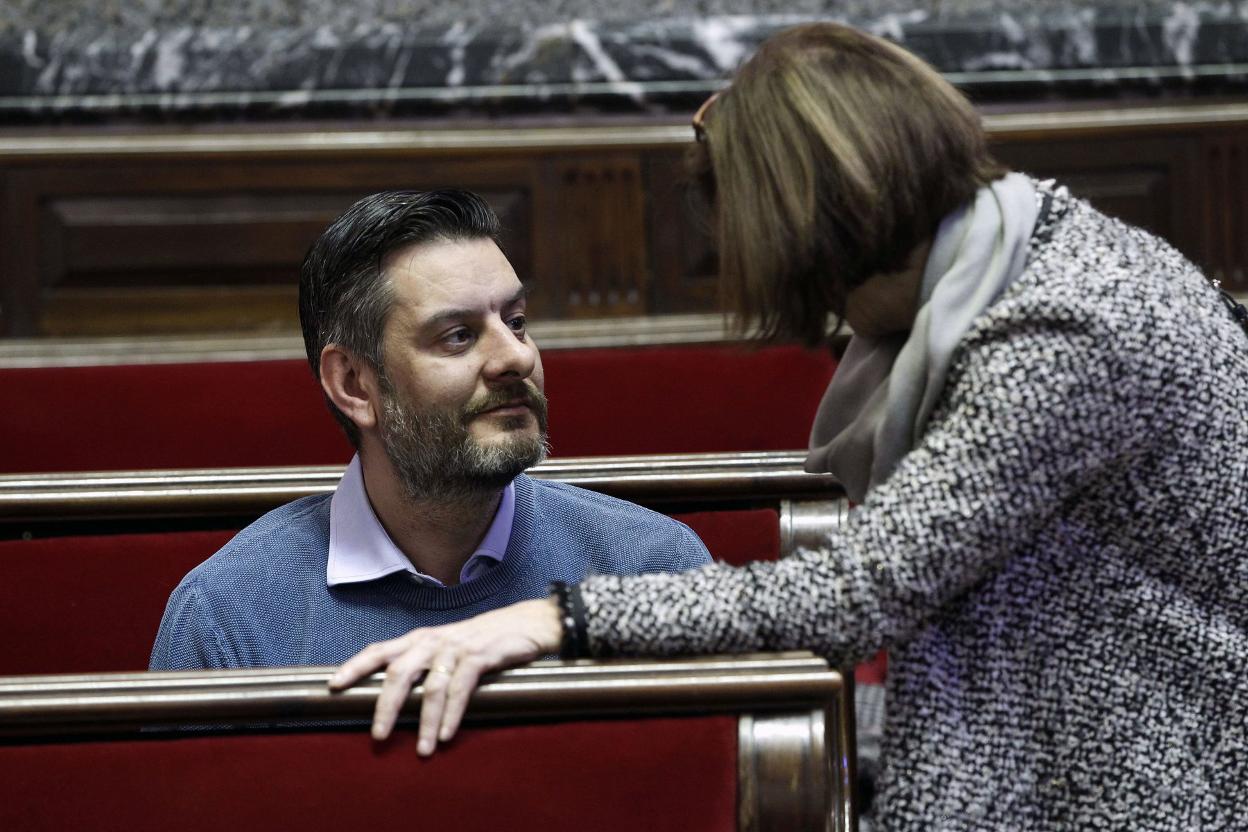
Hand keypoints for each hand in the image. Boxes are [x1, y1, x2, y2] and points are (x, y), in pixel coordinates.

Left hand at [328, 597, 562, 754]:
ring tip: (421, 749)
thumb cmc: (483, 640)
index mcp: (420, 639)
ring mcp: (456, 648)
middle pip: (399, 672)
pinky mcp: (480, 656)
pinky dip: (452, 714)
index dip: (355, 666)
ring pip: (431, 687)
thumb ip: (423, 664)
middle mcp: (433, 641)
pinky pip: (460, 688)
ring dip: (424, 721)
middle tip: (378, 736)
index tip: (333, 686)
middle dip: (386, 707)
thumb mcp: (447, 648)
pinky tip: (445, 734)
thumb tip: (395, 695)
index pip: (380, 650)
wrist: (527, 623)